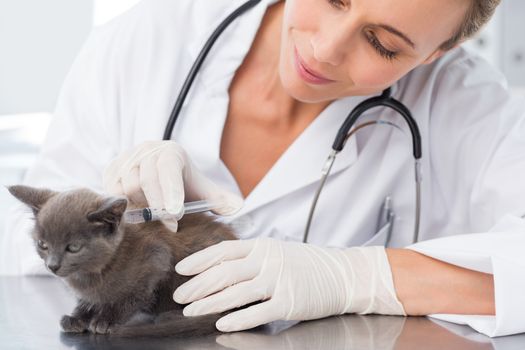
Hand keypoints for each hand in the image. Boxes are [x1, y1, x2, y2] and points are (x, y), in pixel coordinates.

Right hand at [103, 141, 242, 230]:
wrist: (161, 176)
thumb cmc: (184, 186)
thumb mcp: (203, 192)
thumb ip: (221, 200)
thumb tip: (238, 207)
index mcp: (171, 152)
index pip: (168, 169)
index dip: (170, 192)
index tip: (175, 213)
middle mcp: (147, 150)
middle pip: (144, 181)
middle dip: (157, 206)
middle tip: (169, 224)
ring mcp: (127, 158)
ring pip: (126, 187)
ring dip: (140, 206)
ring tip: (154, 215)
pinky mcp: (111, 169)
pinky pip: (112, 192)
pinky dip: (123, 205)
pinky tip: (137, 211)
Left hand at [173, 238, 404, 331]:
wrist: (343, 274)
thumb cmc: (309, 264)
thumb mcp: (278, 252)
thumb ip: (252, 258)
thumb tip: (220, 268)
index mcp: (262, 246)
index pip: (224, 251)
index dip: (200, 260)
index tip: (182, 269)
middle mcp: (267, 260)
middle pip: (223, 273)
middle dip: (197, 285)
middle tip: (180, 296)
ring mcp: (278, 281)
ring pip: (235, 292)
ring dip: (209, 303)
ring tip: (191, 310)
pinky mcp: (289, 302)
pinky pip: (257, 312)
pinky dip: (237, 318)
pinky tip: (222, 323)